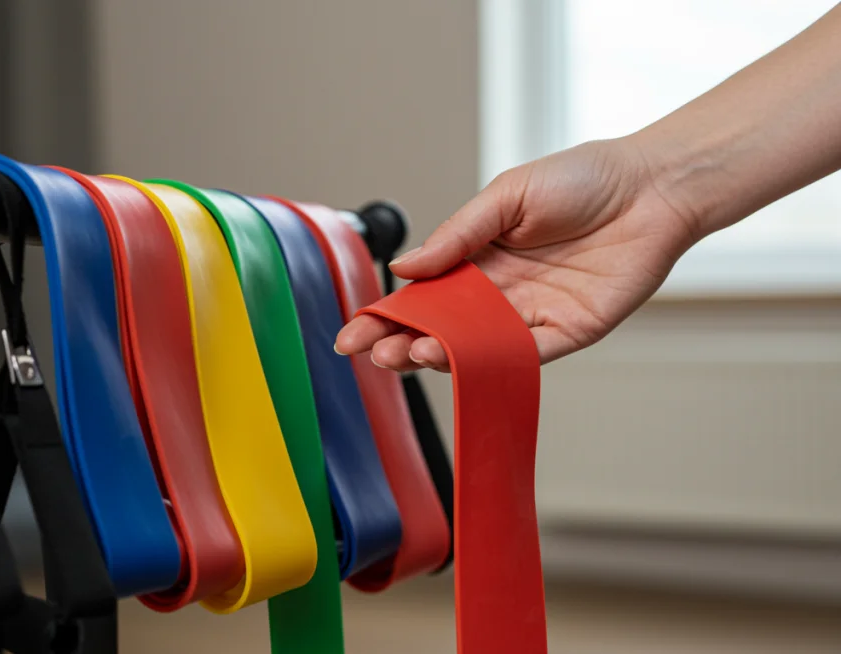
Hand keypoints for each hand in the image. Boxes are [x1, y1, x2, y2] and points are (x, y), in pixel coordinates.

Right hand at [335, 137, 702, 370]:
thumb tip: (405, 266)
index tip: (354, 332)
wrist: (651, 186)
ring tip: (411, 354)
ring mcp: (532, 314)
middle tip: (373, 354)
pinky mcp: (569, 331)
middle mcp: (500, 292)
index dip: (386, 315)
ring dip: (442, 356)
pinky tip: (462, 359)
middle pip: (441, 328)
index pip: (422, 295)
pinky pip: (527, 354)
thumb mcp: (506, 196)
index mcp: (478, 258)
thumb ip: (456, 235)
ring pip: (477, 347)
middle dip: (402, 343)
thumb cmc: (581, 179)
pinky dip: (494, 360)